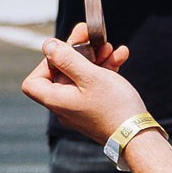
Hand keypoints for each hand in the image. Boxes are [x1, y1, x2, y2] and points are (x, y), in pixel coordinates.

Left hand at [19, 33, 143, 144]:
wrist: (138, 137)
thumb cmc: (113, 107)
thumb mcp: (90, 76)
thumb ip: (67, 59)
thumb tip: (47, 45)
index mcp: (56, 100)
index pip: (33, 82)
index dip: (44, 64)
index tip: (63, 54)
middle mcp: (64, 107)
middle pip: (62, 74)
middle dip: (78, 53)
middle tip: (90, 35)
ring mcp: (80, 109)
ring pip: (81, 77)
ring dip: (95, 59)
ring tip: (110, 47)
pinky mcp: (96, 109)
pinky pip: (95, 86)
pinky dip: (104, 71)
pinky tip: (120, 56)